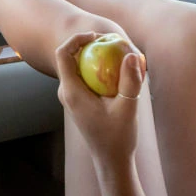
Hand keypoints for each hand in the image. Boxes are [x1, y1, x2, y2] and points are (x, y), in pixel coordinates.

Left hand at [55, 31, 146, 168]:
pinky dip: (100, 69)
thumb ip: (130, 81)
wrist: (111, 160)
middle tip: (113, 41)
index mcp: (71, 92)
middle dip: (90, 44)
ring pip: (80, 66)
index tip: (97, 35)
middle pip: (71, 56)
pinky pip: (87, 76)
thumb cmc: (117, 138)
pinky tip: (120, 71)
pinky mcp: (81, 99)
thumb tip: (132, 54)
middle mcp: (67, 91)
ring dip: (96, 56)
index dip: (76, 38)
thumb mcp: (127, 108)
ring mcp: (73, 96)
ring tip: (119, 53)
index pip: (63, 54)